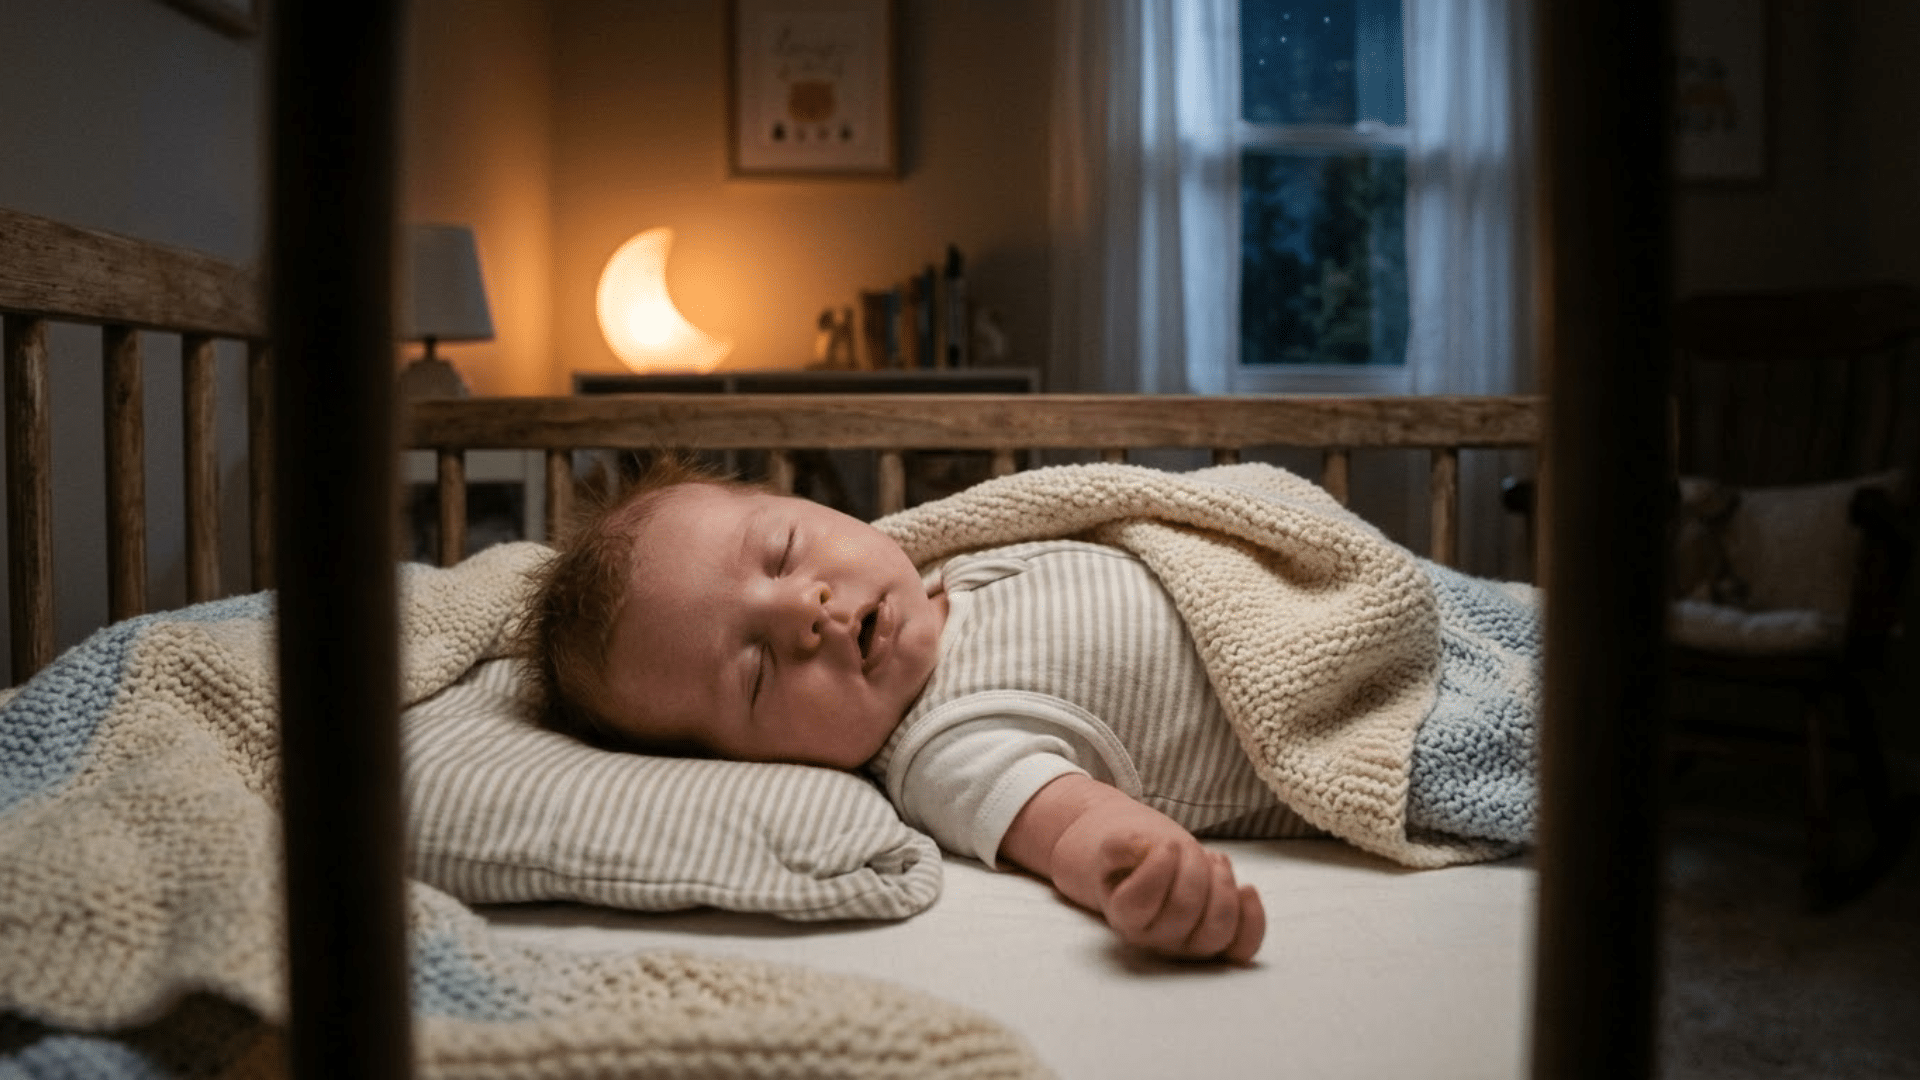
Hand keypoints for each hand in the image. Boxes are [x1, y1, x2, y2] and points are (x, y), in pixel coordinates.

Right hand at [1086, 831, 1265, 962]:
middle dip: (1192, 866)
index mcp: (1125, 917)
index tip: (1166, 845)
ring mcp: (1191, 948)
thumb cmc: (1134, 861)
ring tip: (1214, 860)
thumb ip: (1118, 845)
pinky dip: (1253, 919)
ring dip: (1222, 885)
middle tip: (1187, 846)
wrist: (1149, 874)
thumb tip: (1143, 847)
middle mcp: (1157, 941)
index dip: (1158, 869)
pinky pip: (1242, 948)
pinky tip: (1247, 889)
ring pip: (1216, 930)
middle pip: (1183, 909)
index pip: (1140, 903)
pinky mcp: (1220, 946)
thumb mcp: (1116, 847)